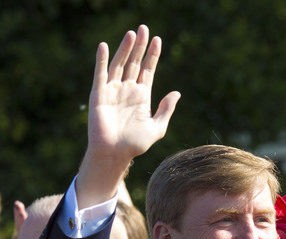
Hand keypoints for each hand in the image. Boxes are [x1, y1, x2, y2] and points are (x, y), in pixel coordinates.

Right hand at [77, 25, 180, 206]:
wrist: (115, 154)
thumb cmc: (135, 144)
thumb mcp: (157, 127)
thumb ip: (166, 110)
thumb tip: (177, 93)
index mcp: (142, 96)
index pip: (148, 70)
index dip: (152, 55)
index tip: (157, 40)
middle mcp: (127, 90)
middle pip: (134, 63)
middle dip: (139, 46)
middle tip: (144, 28)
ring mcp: (113, 90)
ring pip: (120, 64)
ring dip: (125, 49)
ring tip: (132, 33)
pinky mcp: (100, 94)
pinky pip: (101, 74)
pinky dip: (103, 60)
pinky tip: (105, 46)